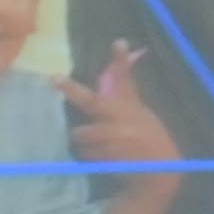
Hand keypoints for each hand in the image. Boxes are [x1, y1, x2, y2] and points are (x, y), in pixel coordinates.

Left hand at [63, 43, 181, 173]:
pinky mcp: (108, 156)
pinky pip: (85, 154)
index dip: (122, 61)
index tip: (118, 43)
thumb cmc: (149, 138)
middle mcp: (124, 119)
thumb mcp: (141, 113)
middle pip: (91, 102)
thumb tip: (115, 68)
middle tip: (54, 79)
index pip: (126, 80)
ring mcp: (116, 138)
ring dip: (84, 141)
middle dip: (71, 91)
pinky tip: (105, 157)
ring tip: (100, 144)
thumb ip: (125, 94)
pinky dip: (90, 155)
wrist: (159, 171)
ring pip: (80, 134)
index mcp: (132, 107)